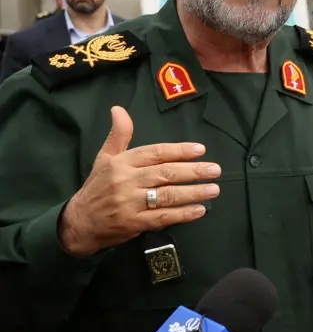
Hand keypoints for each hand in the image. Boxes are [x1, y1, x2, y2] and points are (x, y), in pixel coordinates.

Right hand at [58, 106, 221, 256]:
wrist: (79, 222)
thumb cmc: (98, 186)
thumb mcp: (105, 158)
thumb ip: (119, 134)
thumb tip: (118, 109)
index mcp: (122, 163)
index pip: (155, 153)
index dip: (179, 150)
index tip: (200, 149)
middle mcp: (126, 181)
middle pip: (165, 173)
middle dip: (193, 171)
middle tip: (215, 169)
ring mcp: (129, 203)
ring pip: (166, 196)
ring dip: (193, 192)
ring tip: (214, 189)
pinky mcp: (133, 223)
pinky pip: (162, 218)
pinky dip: (182, 214)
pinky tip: (200, 210)